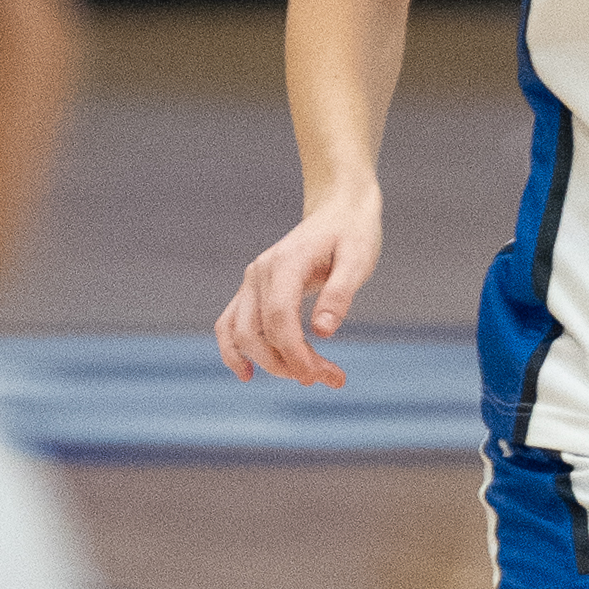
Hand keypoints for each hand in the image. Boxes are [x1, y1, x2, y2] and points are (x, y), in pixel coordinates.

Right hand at [214, 183, 383, 384]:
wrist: (338, 211)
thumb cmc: (352, 234)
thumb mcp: (359, 259)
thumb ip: (339, 294)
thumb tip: (322, 332)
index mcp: (285, 264)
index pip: (278, 318)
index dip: (295, 353)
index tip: (321, 376)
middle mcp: (260, 273)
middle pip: (256, 332)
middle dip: (288, 364)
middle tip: (331, 378)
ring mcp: (251, 282)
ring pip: (240, 334)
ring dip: (268, 364)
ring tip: (308, 377)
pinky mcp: (252, 291)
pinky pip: (229, 324)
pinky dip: (233, 351)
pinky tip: (248, 374)